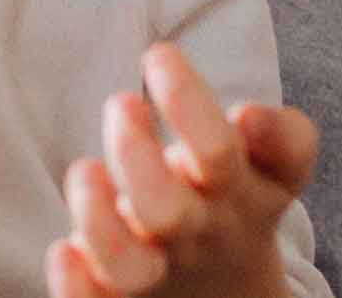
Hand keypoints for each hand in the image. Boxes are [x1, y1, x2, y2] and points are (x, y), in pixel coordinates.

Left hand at [47, 42, 319, 297]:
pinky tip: (63, 251)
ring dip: (96, 220)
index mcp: (250, 193)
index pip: (249, 156)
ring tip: (84, 170)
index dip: (228, 120)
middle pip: (169, 211)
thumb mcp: (270, 165)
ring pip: (127, 267)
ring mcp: (160, 273)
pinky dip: (74, 285)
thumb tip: (249, 117)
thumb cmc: (227, 198)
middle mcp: (205, 234)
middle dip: (132, 156)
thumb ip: (278, 135)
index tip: (180, 67)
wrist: (221, 292)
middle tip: (120, 103)